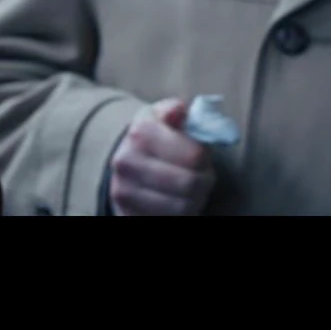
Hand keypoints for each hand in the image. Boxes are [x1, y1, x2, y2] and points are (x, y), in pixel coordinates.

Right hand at [108, 98, 215, 215]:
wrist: (125, 162)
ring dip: (196, 200)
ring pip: (183, 208)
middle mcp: (127, 163)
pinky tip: (178, 202)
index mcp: (140, 133)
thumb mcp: (163, 116)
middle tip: (204, 177)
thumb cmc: (155, 137)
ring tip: (192, 190)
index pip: (194, 156)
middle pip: (190, 184)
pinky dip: (182, 214)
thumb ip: (176, 110)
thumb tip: (179, 109)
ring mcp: (124, 193)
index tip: (203, 156)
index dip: (206, 158)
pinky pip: (170, 221)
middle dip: (205, 181)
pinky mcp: (127, 216)